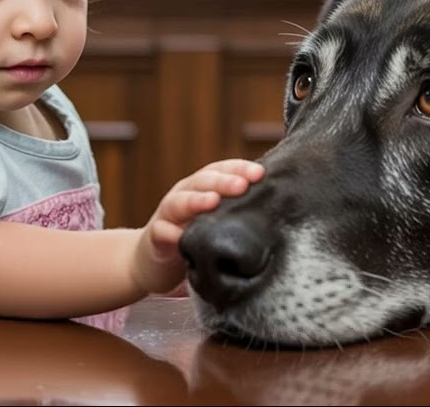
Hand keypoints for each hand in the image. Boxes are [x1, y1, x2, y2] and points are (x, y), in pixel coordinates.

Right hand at [131, 159, 264, 294]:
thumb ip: (235, 209)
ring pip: (179, 202)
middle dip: (223, 182)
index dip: (240, 169)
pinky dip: (170, 233)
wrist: (152, 261)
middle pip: (202, 182)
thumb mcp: (216, 220)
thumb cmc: (193, 236)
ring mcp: (167, 215)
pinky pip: (161, 233)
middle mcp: (184, 195)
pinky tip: (181, 237)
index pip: (221, 170)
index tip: (260, 173)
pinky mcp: (154, 238)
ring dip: (196, 200)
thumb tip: (277, 203)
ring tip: (212, 202)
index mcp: (202, 187)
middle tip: (242, 184)